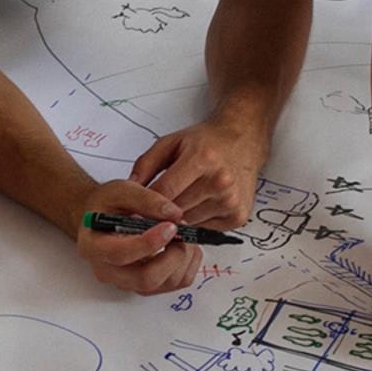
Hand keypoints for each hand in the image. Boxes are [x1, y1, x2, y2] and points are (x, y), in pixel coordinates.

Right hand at [75, 178, 201, 295]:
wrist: (103, 220)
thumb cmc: (107, 205)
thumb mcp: (119, 190)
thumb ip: (145, 199)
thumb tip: (174, 215)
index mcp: (94, 247)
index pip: (120, 255)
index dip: (149, 243)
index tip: (170, 226)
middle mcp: (109, 272)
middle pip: (146, 278)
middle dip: (173, 255)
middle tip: (182, 229)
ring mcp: (129, 283)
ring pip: (166, 283)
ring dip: (184, 258)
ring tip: (183, 232)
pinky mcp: (147, 286)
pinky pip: (177, 284)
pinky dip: (189, 264)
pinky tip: (184, 244)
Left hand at [131, 120, 266, 228]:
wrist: (243, 141)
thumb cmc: (206, 142)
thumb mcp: (171, 142)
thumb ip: (146, 164)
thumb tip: (128, 189)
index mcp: (202, 159)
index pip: (165, 192)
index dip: (146, 204)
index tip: (133, 210)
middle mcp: (220, 181)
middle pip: (176, 212)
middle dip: (159, 214)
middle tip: (147, 214)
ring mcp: (231, 201)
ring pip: (189, 224)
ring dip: (178, 220)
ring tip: (174, 208)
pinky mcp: (238, 216)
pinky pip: (205, 229)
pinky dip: (196, 223)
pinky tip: (195, 208)